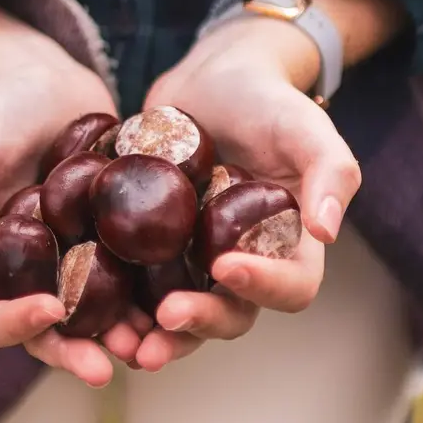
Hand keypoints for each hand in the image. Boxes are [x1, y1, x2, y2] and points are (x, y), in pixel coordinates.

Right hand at [0, 0, 149, 387]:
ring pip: (96, 313)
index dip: (14, 325)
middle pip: (48, 330)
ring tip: (150, 340)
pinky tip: (176, 295)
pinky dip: (150, 291)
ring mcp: (75, 257)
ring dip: (120, 333)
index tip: (50, 309)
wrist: (45, 82)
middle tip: (106, 367)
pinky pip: (132, 274)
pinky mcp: (113, 238)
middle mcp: (32, 271)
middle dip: (75, 351)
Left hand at [133, 16, 363, 371]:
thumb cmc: (266, 100)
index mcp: (287, 245)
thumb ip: (331, 171)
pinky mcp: (155, 245)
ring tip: (120, 342)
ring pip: (179, 311)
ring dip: (152, 333)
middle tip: (163, 322)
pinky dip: (119, 301)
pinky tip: (91, 308)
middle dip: (197, 325)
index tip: (225, 266)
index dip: (264, 287)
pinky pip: (139, 283)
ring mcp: (194, 257)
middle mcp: (242, 261)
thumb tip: (328, 231)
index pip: (291, 286)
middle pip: (229, 313)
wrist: (211, 80)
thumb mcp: (304, 126)